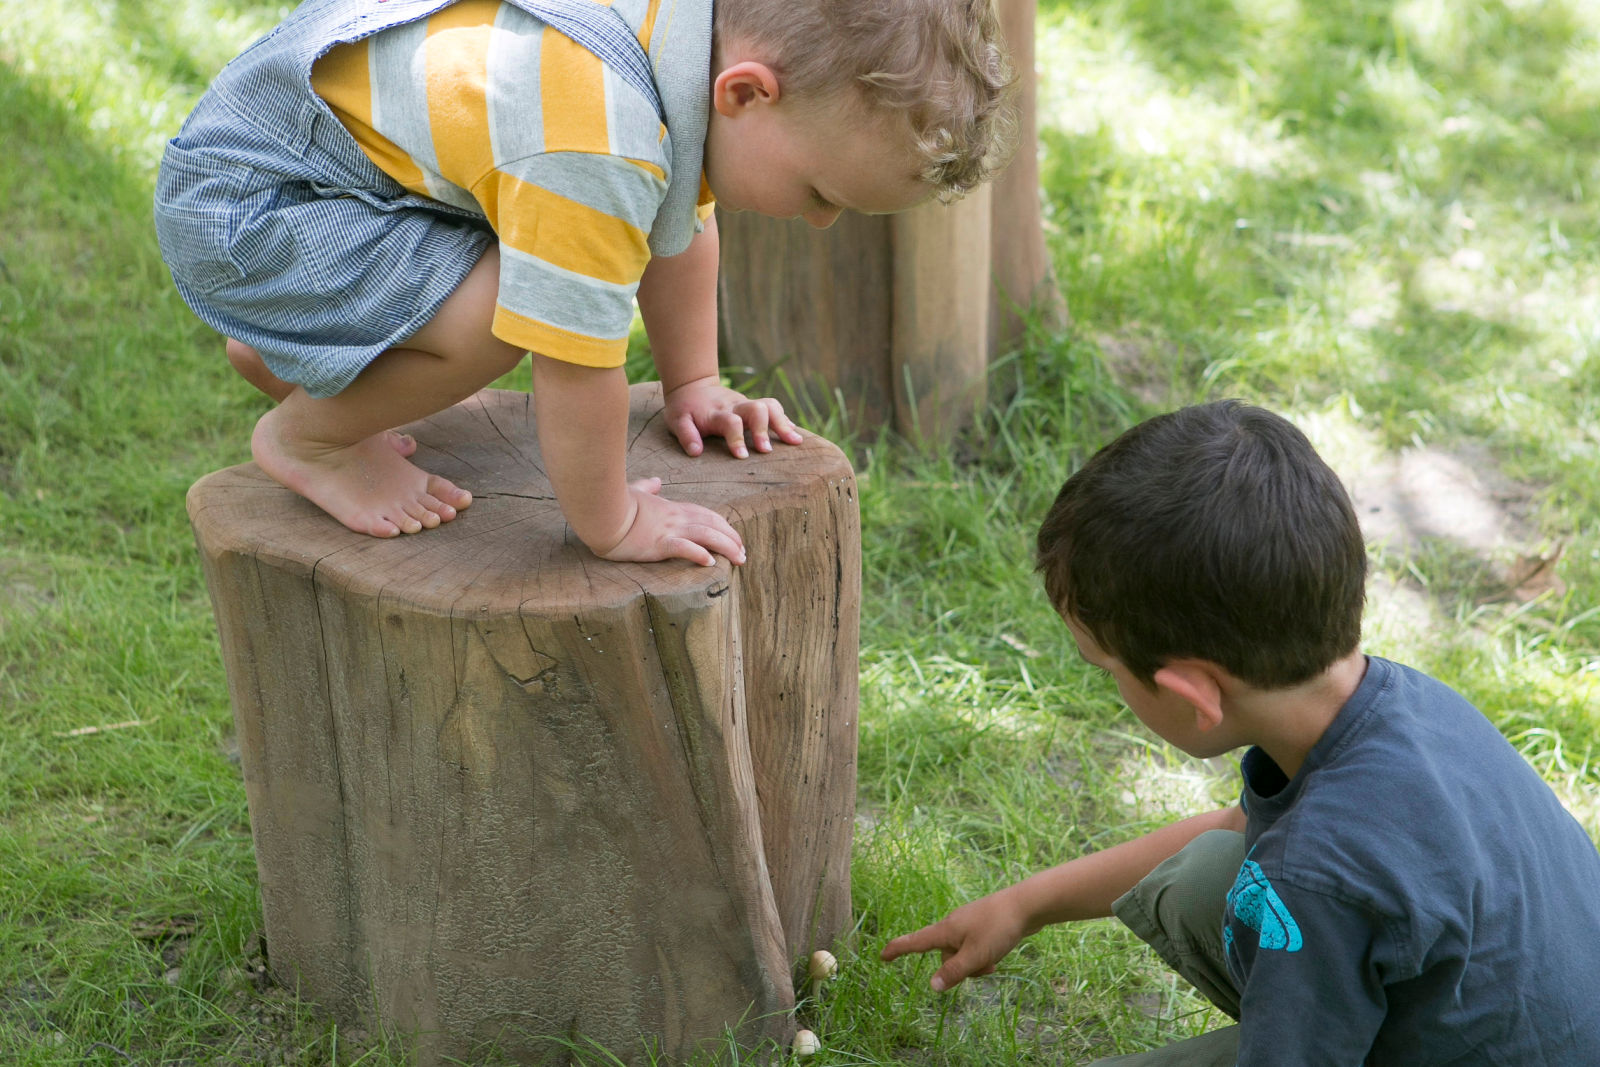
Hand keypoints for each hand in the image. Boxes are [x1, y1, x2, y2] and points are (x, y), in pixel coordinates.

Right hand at [595, 477, 744, 566]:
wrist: (601, 510)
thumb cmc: (615, 502)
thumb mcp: (635, 491)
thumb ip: (647, 486)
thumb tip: (655, 480)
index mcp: (673, 508)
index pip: (707, 515)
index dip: (725, 526)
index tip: (735, 538)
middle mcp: (676, 518)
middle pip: (713, 525)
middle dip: (732, 539)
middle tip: (744, 554)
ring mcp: (668, 530)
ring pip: (706, 536)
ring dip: (726, 547)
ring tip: (739, 560)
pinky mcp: (657, 543)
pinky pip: (683, 548)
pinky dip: (699, 554)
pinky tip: (710, 563)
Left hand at [662, 376, 803, 458]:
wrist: (693, 386)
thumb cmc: (685, 409)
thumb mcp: (676, 421)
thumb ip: (686, 435)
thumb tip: (696, 452)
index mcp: (716, 413)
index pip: (730, 422)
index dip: (737, 438)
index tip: (742, 456)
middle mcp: (735, 406)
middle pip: (757, 409)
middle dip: (765, 429)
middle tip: (767, 451)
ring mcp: (746, 404)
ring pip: (770, 406)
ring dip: (783, 423)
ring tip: (795, 441)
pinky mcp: (754, 406)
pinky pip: (774, 408)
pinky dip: (785, 420)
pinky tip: (794, 435)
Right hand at [879, 891, 1029, 991]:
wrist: (1026, 904)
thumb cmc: (998, 928)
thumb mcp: (975, 956)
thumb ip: (954, 972)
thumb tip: (932, 986)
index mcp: (945, 931)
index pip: (914, 942)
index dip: (897, 950)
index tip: (882, 957)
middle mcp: (952, 926)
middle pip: (944, 955)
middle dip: (958, 968)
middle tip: (983, 967)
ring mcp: (967, 924)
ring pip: (961, 953)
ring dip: (974, 964)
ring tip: (993, 961)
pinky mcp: (981, 925)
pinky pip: (973, 947)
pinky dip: (981, 955)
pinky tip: (998, 954)